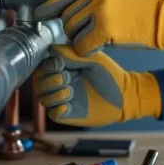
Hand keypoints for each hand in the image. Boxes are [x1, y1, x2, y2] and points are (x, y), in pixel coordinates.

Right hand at [33, 45, 161, 125]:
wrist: (124, 96)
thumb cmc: (110, 75)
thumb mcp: (93, 59)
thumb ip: (73, 54)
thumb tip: (52, 50)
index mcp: (64, 68)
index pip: (43, 67)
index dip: (47, 66)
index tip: (60, 65)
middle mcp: (60, 84)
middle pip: (39, 83)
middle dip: (49, 80)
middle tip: (67, 78)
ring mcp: (63, 99)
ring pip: (43, 98)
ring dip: (54, 93)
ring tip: (70, 90)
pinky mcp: (67, 114)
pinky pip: (53, 113)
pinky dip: (58, 108)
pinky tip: (69, 104)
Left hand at [34, 0, 163, 58]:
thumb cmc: (148, 5)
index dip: (50, 5)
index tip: (39, 13)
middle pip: (68, 15)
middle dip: (71, 27)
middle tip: (82, 34)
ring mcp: (100, 10)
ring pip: (73, 30)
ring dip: (80, 38)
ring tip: (96, 39)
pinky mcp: (104, 29)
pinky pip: (82, 45)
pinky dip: (87, 50)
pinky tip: (97, 48)